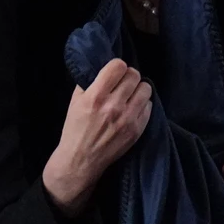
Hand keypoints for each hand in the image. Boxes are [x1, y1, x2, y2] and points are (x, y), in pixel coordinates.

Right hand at [42, 58, 151, 216]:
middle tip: (123, 81)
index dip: (117, 65)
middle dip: (128, 76)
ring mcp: (129, 118)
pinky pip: (149, 106)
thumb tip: (103, 70)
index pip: (117, 67)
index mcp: (95, 96)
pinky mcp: (138, 129)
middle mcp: (114, 106)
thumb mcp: (74, 102)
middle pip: (134, 76)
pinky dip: (142, 104)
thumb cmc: (75, 128)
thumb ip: (88, 85)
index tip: (114, 70)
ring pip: (146, 89)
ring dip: (138, 88)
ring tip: (130, 94)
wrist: (82, 158)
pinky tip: (133, 108)